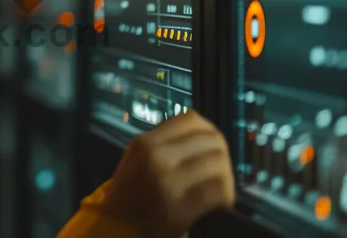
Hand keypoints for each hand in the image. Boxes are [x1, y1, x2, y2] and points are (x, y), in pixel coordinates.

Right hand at [101, 110, 235, 237]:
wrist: (119, 228)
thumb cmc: (131, 194)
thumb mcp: (137, 157)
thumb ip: (164, 141)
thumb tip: (202, 132)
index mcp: (146, 143)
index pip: (192, 119)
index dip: (208, 130)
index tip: (210, 144)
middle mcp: (156, 158)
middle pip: (211, 140)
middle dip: (222, 154)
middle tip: (219, 169)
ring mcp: (168, 182)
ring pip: (218, 163)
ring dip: (226, 176)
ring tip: (220, 187)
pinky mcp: (180, 207)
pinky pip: (217, 190)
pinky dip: (226, 196)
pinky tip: (219, 202)